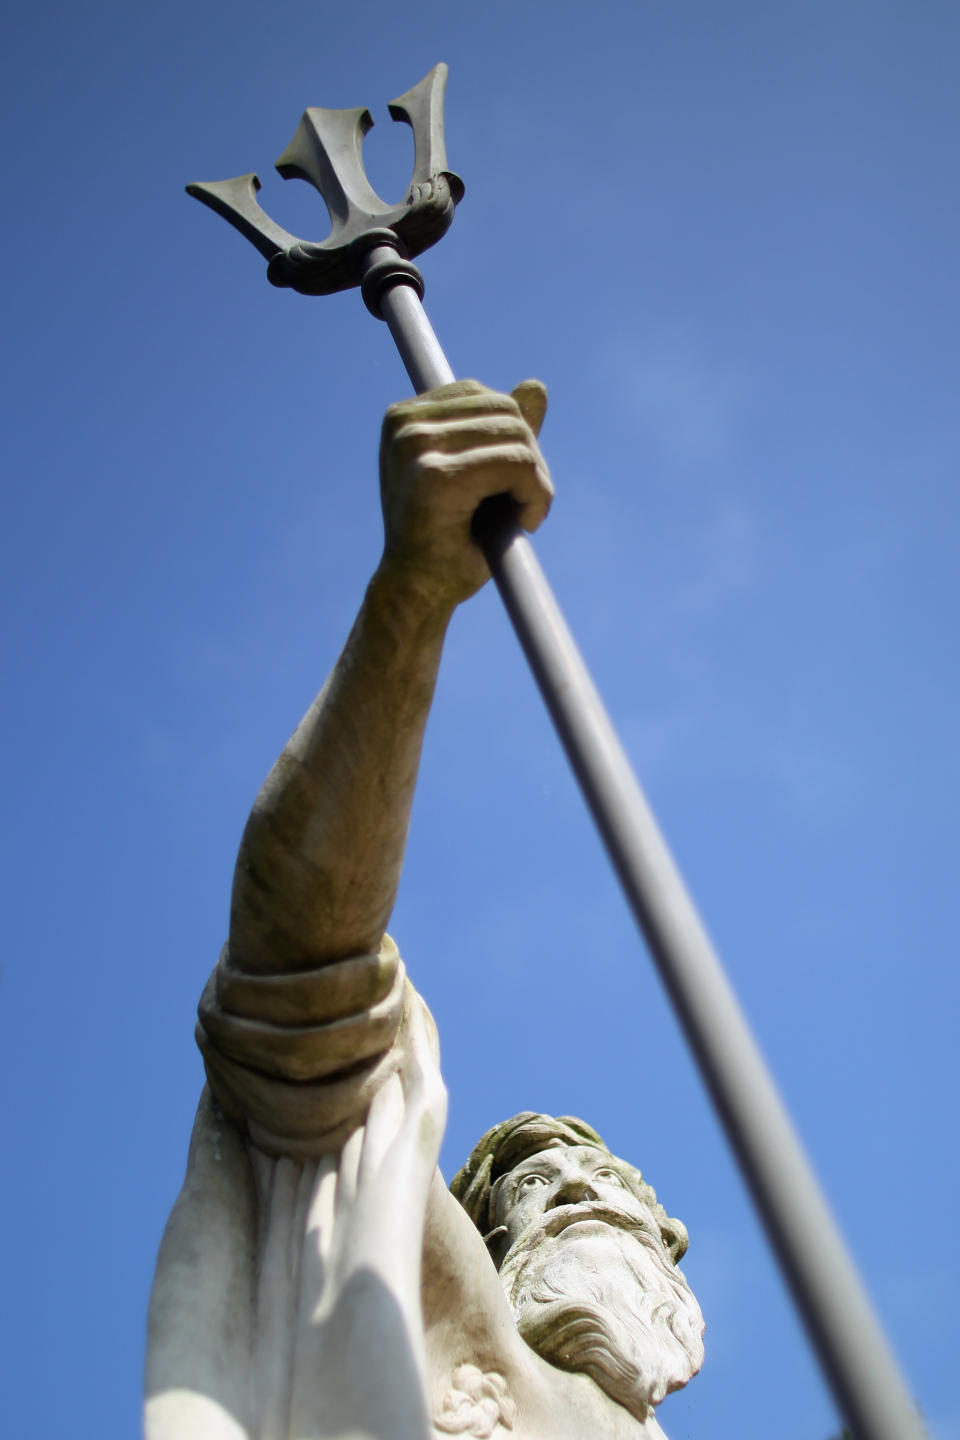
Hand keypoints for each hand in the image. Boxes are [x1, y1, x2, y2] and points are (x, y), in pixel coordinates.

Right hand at [377, 378, 552, 606]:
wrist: (417, 595)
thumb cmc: (447, 540)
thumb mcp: (478, 475)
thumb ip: (503, 432)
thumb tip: (536, 385)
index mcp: (404, 418)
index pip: (484, 395)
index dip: (513, 438)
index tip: (511, 486)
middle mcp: (404, 425)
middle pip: (505, 409)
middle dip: (531, 458)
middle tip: (528, 505)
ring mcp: (417, 447)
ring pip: (516, 435)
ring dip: (537, 480)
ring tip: (526, 516)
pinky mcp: (437, 477)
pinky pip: (516, 463)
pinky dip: (536, 494)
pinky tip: (527, 524)